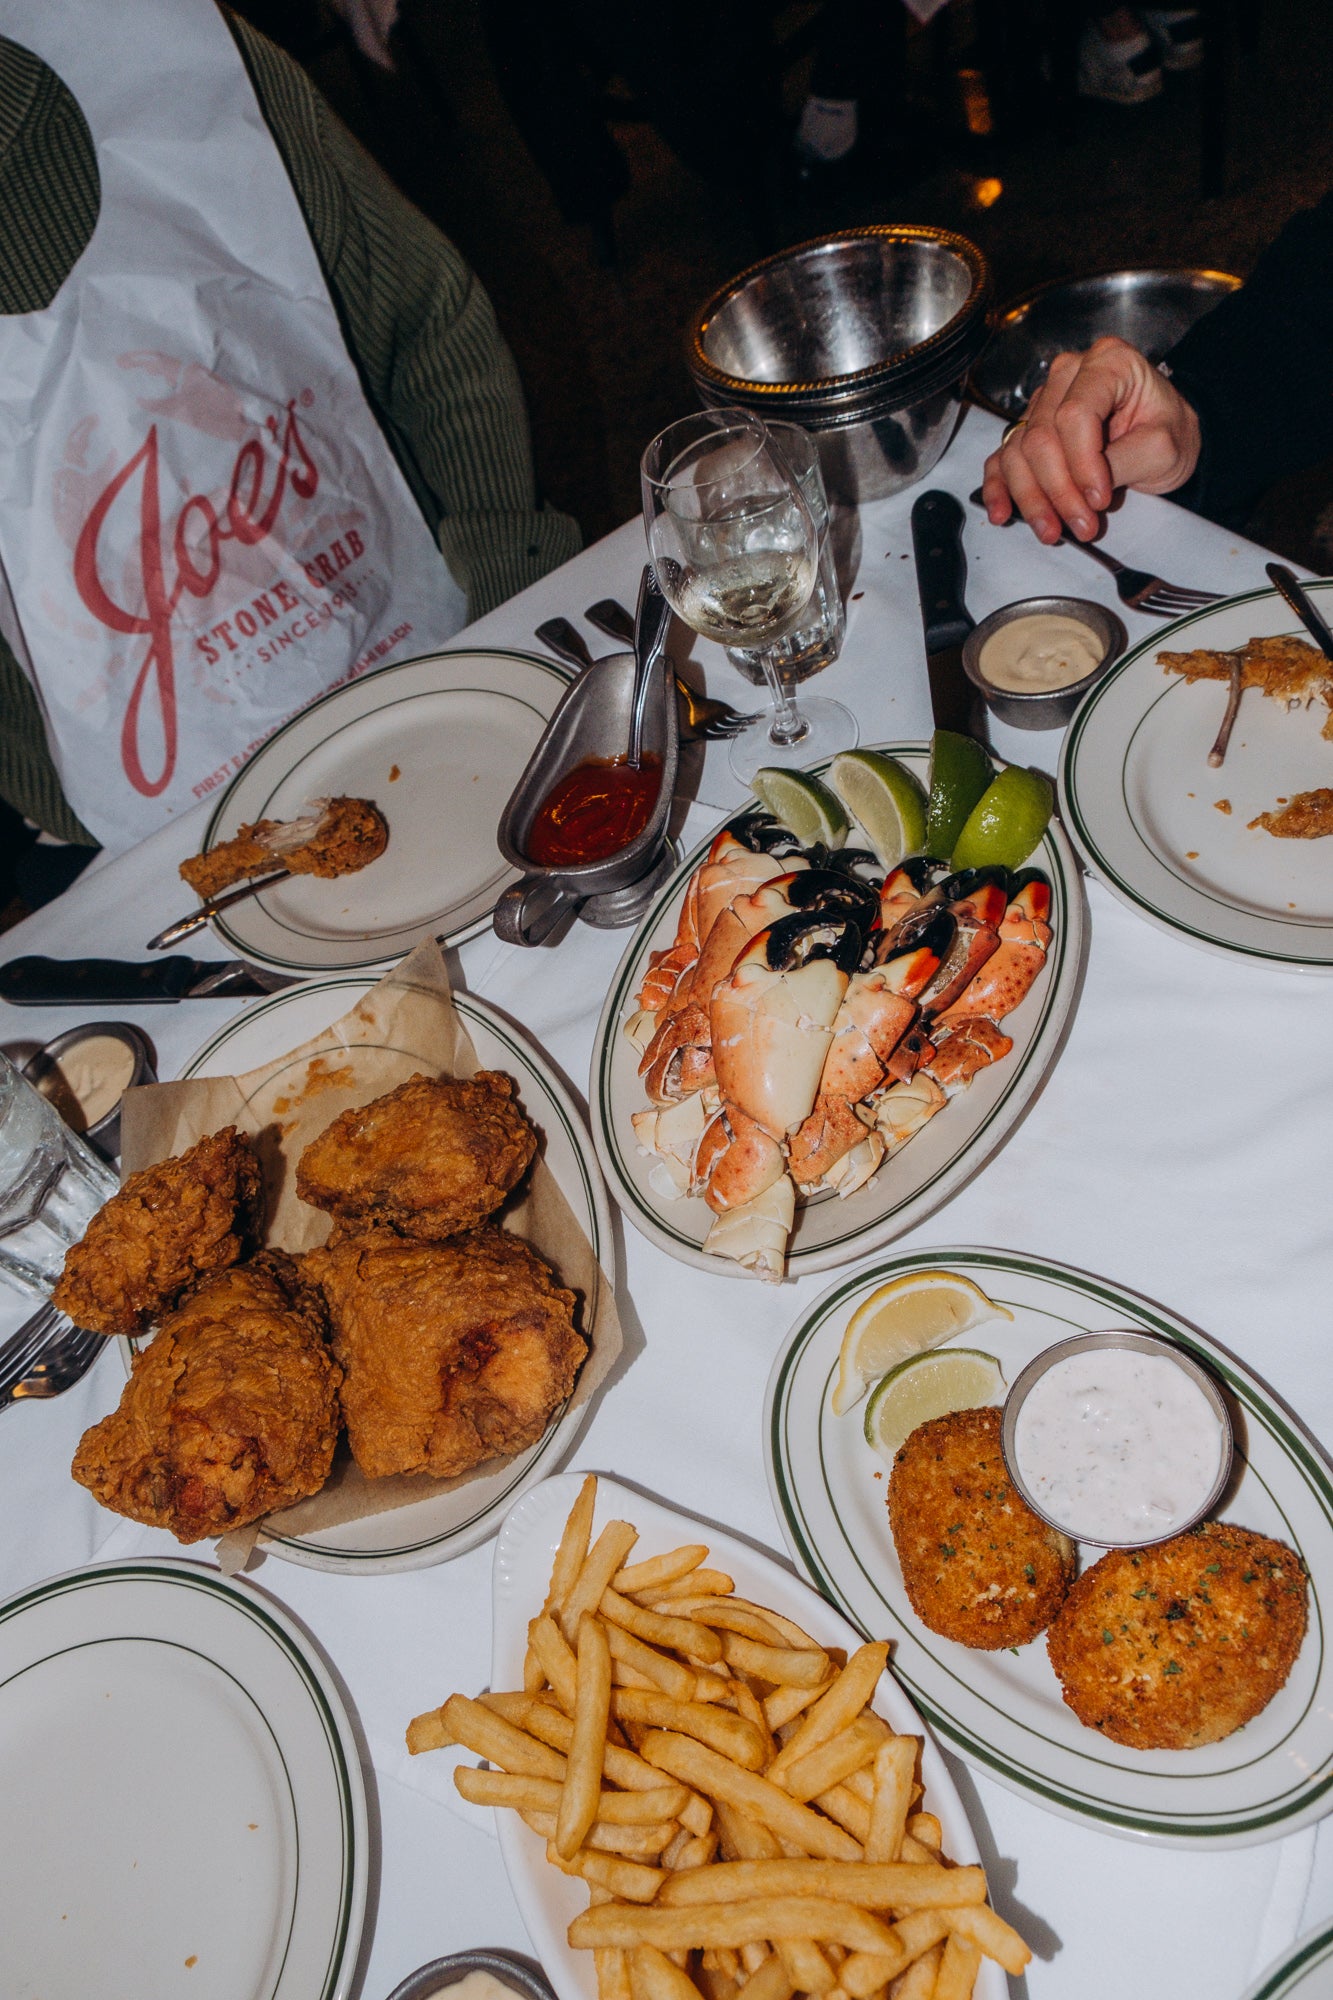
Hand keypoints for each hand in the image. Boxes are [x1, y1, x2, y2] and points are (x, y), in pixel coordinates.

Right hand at [981, 335, 1202, 542]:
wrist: (1165, 436)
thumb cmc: (1169, 432)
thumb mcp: (1164, 447)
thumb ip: (1122, 462)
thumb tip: (1085, 490)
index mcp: (1108, 362)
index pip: (1075, 414)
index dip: (1082, 463)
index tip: (1099, 500)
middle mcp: (1069, 374)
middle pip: (1041, 437)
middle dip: (1058, 490)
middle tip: (1081, 526)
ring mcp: (1044, 401)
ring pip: (1019, 452)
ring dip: (1031, 497)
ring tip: (1052, 531)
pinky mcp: (1029, 428)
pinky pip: (1003, 457)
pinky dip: (999, 487)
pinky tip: (1001, 513)